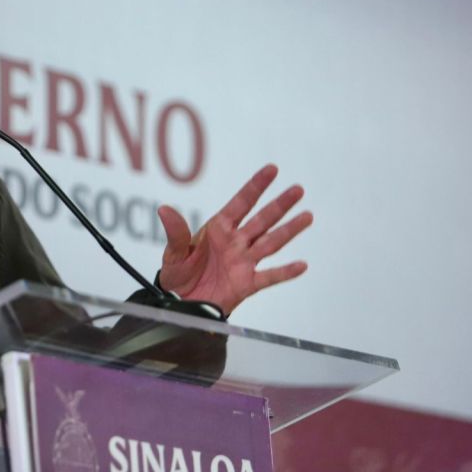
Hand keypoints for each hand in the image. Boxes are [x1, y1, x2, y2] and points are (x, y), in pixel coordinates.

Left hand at [157, 164, 312, 315]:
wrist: (181, 302)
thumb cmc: (178, 274)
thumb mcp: (174, 254)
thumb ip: (176, 233)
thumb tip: (164, 210)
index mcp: (219, 229)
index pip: (240, 204)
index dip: (256, 186)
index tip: (272, 169)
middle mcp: (236, 242)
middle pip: (262, 220)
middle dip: (279, 205)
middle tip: (297, 189)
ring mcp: (244, 262)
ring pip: (271, 243)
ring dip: (289, 230)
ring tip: (307, 216)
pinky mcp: (247, 284)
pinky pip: (269, 277)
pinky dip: (285, 272)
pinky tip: (301, 265)